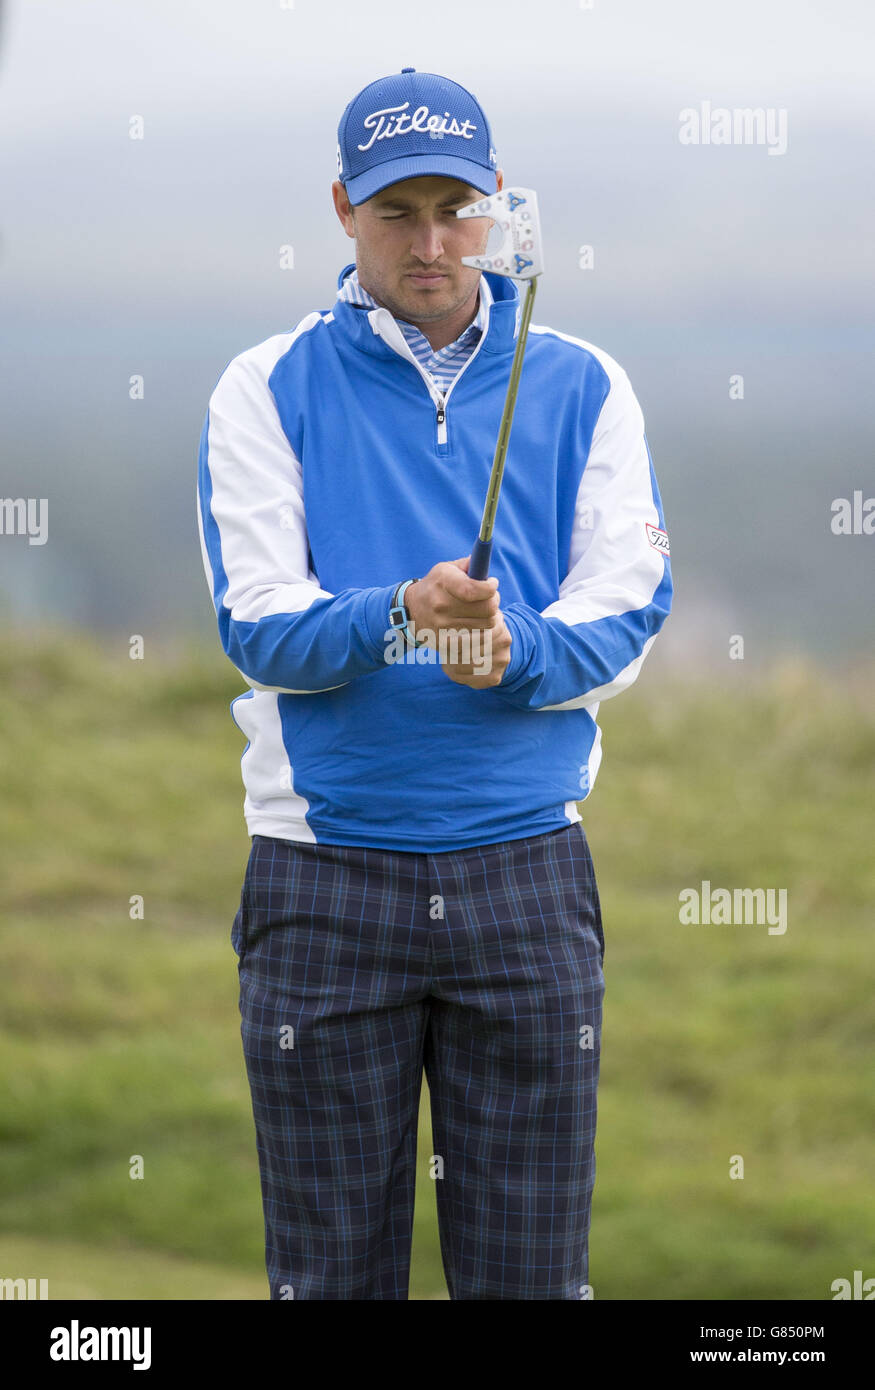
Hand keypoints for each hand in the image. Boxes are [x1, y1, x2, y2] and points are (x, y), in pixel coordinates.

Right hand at [405, 557, 510, 688]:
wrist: (412, 611)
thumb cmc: (436, 586)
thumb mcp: (446, 569)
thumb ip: (468, 565)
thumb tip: (484, 565)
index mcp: (442, 582)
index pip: (473, 589)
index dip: (490, 588)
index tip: (493, 584)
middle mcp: (441, 605)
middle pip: (487, 609)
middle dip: (494, 601)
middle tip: (491, 598)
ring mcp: (443, 627)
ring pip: (487, 626)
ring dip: (491, 618)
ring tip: (484, 612)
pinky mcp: (447, 643)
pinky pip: (479, 640)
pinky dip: (484, 632)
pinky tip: (478, 625)